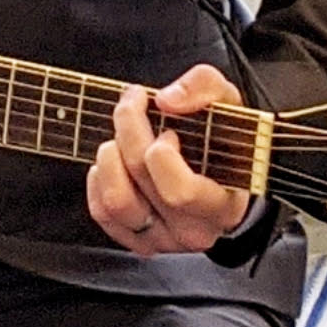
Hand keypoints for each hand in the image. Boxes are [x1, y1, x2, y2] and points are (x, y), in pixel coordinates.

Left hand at [88, 62, 253, 254]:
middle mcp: (193, 230)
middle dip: (130, 129)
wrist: (222, 168)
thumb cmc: (226, 139)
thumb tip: (167, 100)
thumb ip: (204, 87)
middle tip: (133, 104)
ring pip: (116, 201)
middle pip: (142, 179)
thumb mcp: (227, 102)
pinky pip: (102, 213)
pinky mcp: (137, 239)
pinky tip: (113, 160)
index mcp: (222, 205)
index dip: (162, 153)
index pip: (180, 191)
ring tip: (119, 137)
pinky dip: (99, 179)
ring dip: (109, 158)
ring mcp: (163, 239)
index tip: (169, 129)